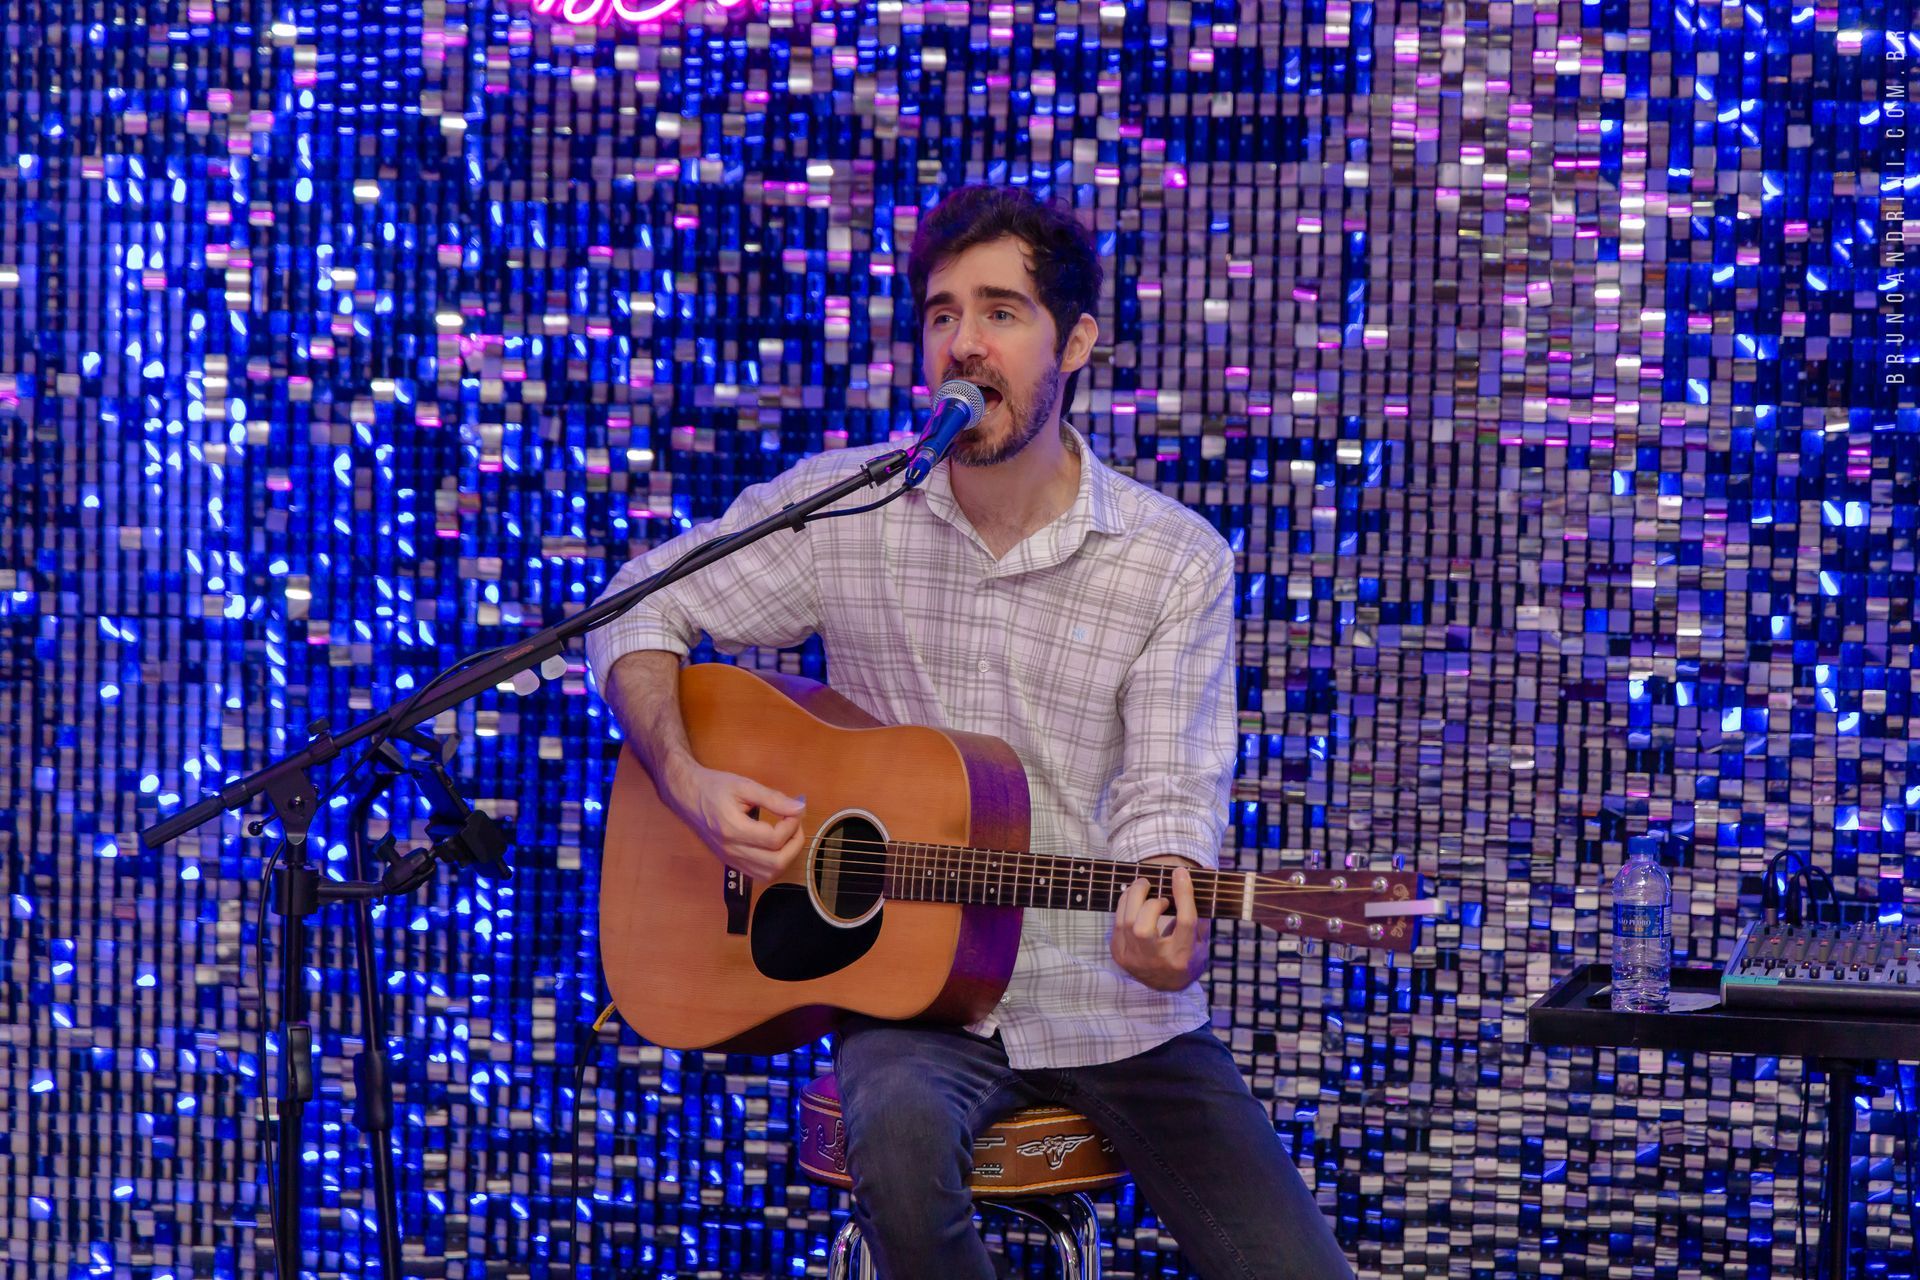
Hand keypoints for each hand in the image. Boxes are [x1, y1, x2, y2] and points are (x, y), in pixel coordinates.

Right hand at [664, 756, 806, 881]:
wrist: (687, 796)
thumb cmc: (714, 787)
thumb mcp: (744, 785)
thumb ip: (773, 798)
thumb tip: (800, 808)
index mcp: (732, 829)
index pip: (774, 839)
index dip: (792, 825)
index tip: (793, 810)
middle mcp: (731, 850)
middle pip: (776, 863)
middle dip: (794, 844)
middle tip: (794, 823)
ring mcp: (730, 860)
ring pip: (769, 874)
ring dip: (787, 857)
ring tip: (787, 835)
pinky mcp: (731, 863)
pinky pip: (759, 875)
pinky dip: (775, 864)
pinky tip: (776, 845)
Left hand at [1110, 862, 1208, 990]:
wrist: (1165, 985)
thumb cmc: (1187, 955)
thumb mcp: (1201, 938)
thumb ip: (1203, 906)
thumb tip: (1209, 869)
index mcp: (1182, 956)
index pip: (1185, 923)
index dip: (1183, 894)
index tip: (1180, 872)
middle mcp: (1156, 961)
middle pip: (1143, 926)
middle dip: (1148, 901)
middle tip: (1152, 885)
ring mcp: (1133, 959)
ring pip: (1125, 922)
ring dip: (1132, 897)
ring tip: (1143, 887)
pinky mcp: (1119, 954)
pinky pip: (1116, 923)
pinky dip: (1124, 906)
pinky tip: (1134, 900)